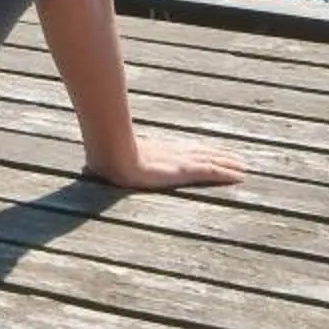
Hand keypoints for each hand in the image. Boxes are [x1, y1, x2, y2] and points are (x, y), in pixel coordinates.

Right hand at [91, 138, 246, 190]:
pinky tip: (240, 176)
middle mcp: (171, 154)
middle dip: (218, 156)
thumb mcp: (107, 160)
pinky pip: (211, 171)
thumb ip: (102, 162)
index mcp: (156, 152)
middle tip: (237, 160)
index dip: (198, 153)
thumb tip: (84, 165)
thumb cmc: (105, 157)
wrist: (111, 154)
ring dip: (227, 164)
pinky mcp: (185, 170)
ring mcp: (179, 161)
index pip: (183, 152)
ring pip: (210, 161)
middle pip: (200, 154)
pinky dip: (226, 173)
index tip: (210, 154)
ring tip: (243, 168)